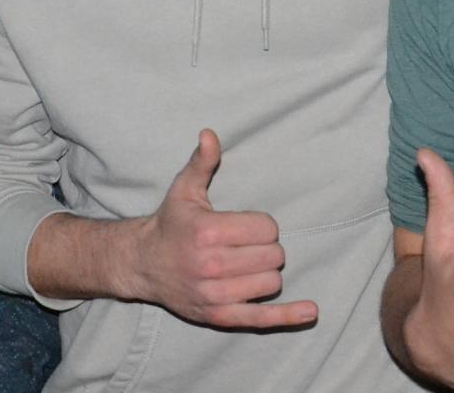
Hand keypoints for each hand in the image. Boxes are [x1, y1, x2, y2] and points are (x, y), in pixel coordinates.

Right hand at [132, 129, 317, 329]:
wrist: (143, 264)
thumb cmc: (170, 223)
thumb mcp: (184, 189)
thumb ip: (202, 162)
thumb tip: (210, 134)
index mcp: (208, 231)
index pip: (267, 229)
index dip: (263, 226)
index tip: (246, 227)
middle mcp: (212, 265)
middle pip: (273, 256)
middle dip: (267, 248)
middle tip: (246, 246)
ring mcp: (215, 294)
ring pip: (272, 283)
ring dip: (267, 273)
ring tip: (247, 265)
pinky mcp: (218, 315)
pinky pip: (261, 318)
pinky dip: (288, 316)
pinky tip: (310, 309)